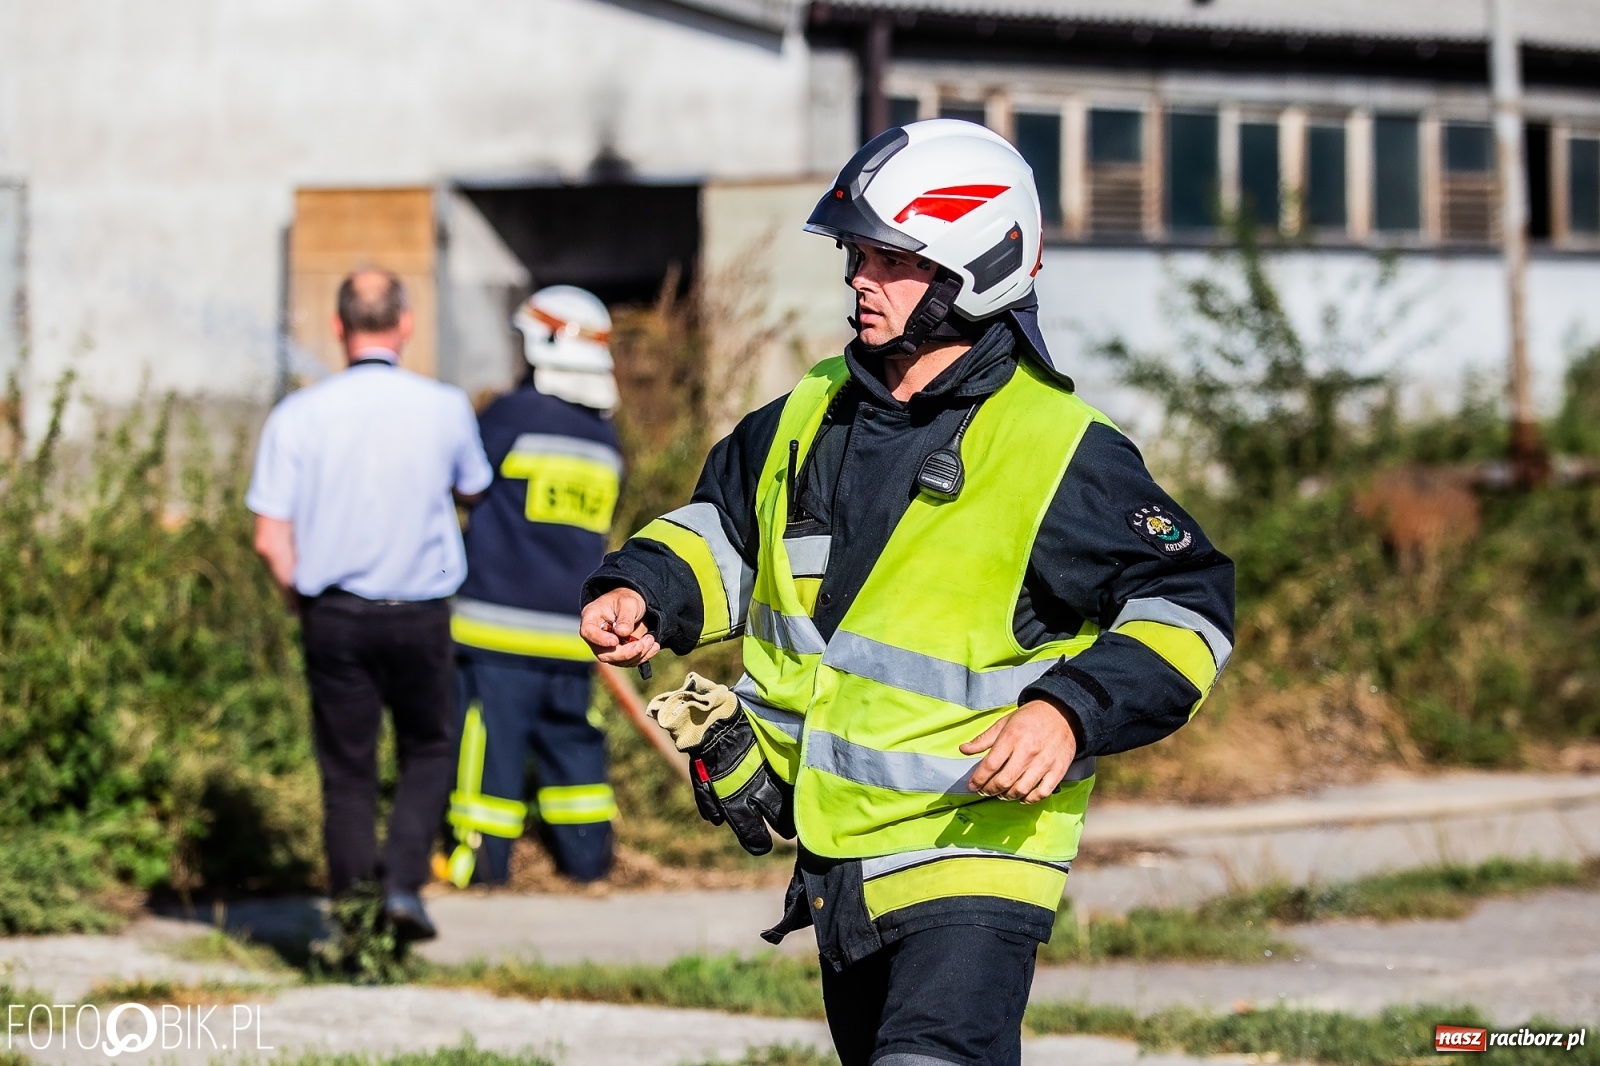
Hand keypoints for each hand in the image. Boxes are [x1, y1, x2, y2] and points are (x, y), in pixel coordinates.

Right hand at [580, 588, 660, 666]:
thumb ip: (625, 617)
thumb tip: (622, 633)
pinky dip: (643, 656)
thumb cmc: (627, 599)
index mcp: (591, 617)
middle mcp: (595, 635)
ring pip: (617, 661)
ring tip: (651, 640)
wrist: (634, 605)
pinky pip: (628, 661)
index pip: (588, 632)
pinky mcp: (618, 653)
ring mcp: (606, 647)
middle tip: (641, 644)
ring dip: (637, 655)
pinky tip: (653, 646)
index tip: (614, 641)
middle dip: (624, 653)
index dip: (599, 639)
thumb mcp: (628, 603)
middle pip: (603, 653)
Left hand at [960, 698, 1079, 803]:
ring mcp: (1044, 762)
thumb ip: (983, 739)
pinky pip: (1042, 793)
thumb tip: (963, 749)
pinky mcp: (1058, 770)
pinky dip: (1030, 799)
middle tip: (985, 791)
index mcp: (1012, 737)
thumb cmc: (1030, 718)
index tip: (972, 786)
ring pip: (1021, 790)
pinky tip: (1022, 796)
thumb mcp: (1004, 723)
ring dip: (1007, 796)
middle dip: (990, 790)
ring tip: (1002, 794)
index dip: (978, 779)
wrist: (1062, 713)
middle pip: (1004, 781)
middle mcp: (1028, 751)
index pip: (990, 765)